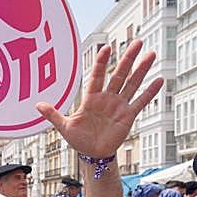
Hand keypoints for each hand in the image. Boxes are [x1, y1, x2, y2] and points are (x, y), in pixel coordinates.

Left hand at [37, 39, 163, 157]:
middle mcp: (107, 99)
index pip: (97, 76)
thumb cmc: (79, 139)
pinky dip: (150, 92)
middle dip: (127, 59)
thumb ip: (53, 115)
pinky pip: (140, 102)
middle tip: (137, 42)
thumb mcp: (64, 127)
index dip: (102, 63)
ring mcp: (119, 106)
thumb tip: (37, 105)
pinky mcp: (128, 116)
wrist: (92, 154)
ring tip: (151, 54)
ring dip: (142, 70)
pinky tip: (160, 80)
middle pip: (119, 75)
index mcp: (91, 99)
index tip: (106, 48)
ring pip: (132, 84)